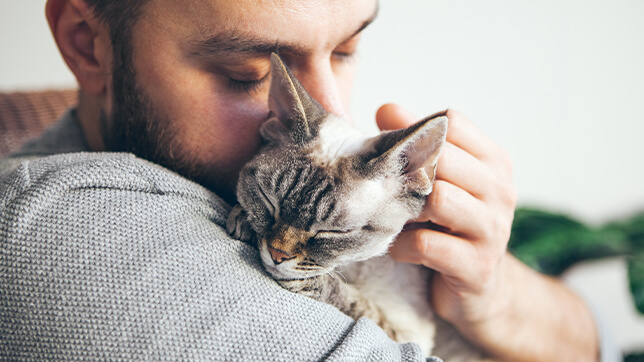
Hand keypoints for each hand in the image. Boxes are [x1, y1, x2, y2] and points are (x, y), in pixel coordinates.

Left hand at [376, 104, 597, 360]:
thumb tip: (386, 109)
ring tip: (395, 219)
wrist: (481, 290)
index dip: (415, 130)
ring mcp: (493, 230)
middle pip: (443, 157)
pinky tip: (399, 248)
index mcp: (494, 162)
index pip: (452, 122)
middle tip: (385, 187)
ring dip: (404, 209)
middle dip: (407, 170)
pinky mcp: (477, 267)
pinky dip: (402, 246)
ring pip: (438, 199)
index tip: (394, 149)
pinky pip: (427, 244)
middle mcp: (501, 191)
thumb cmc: (450, 227)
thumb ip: (417, 144)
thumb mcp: (440, 181)